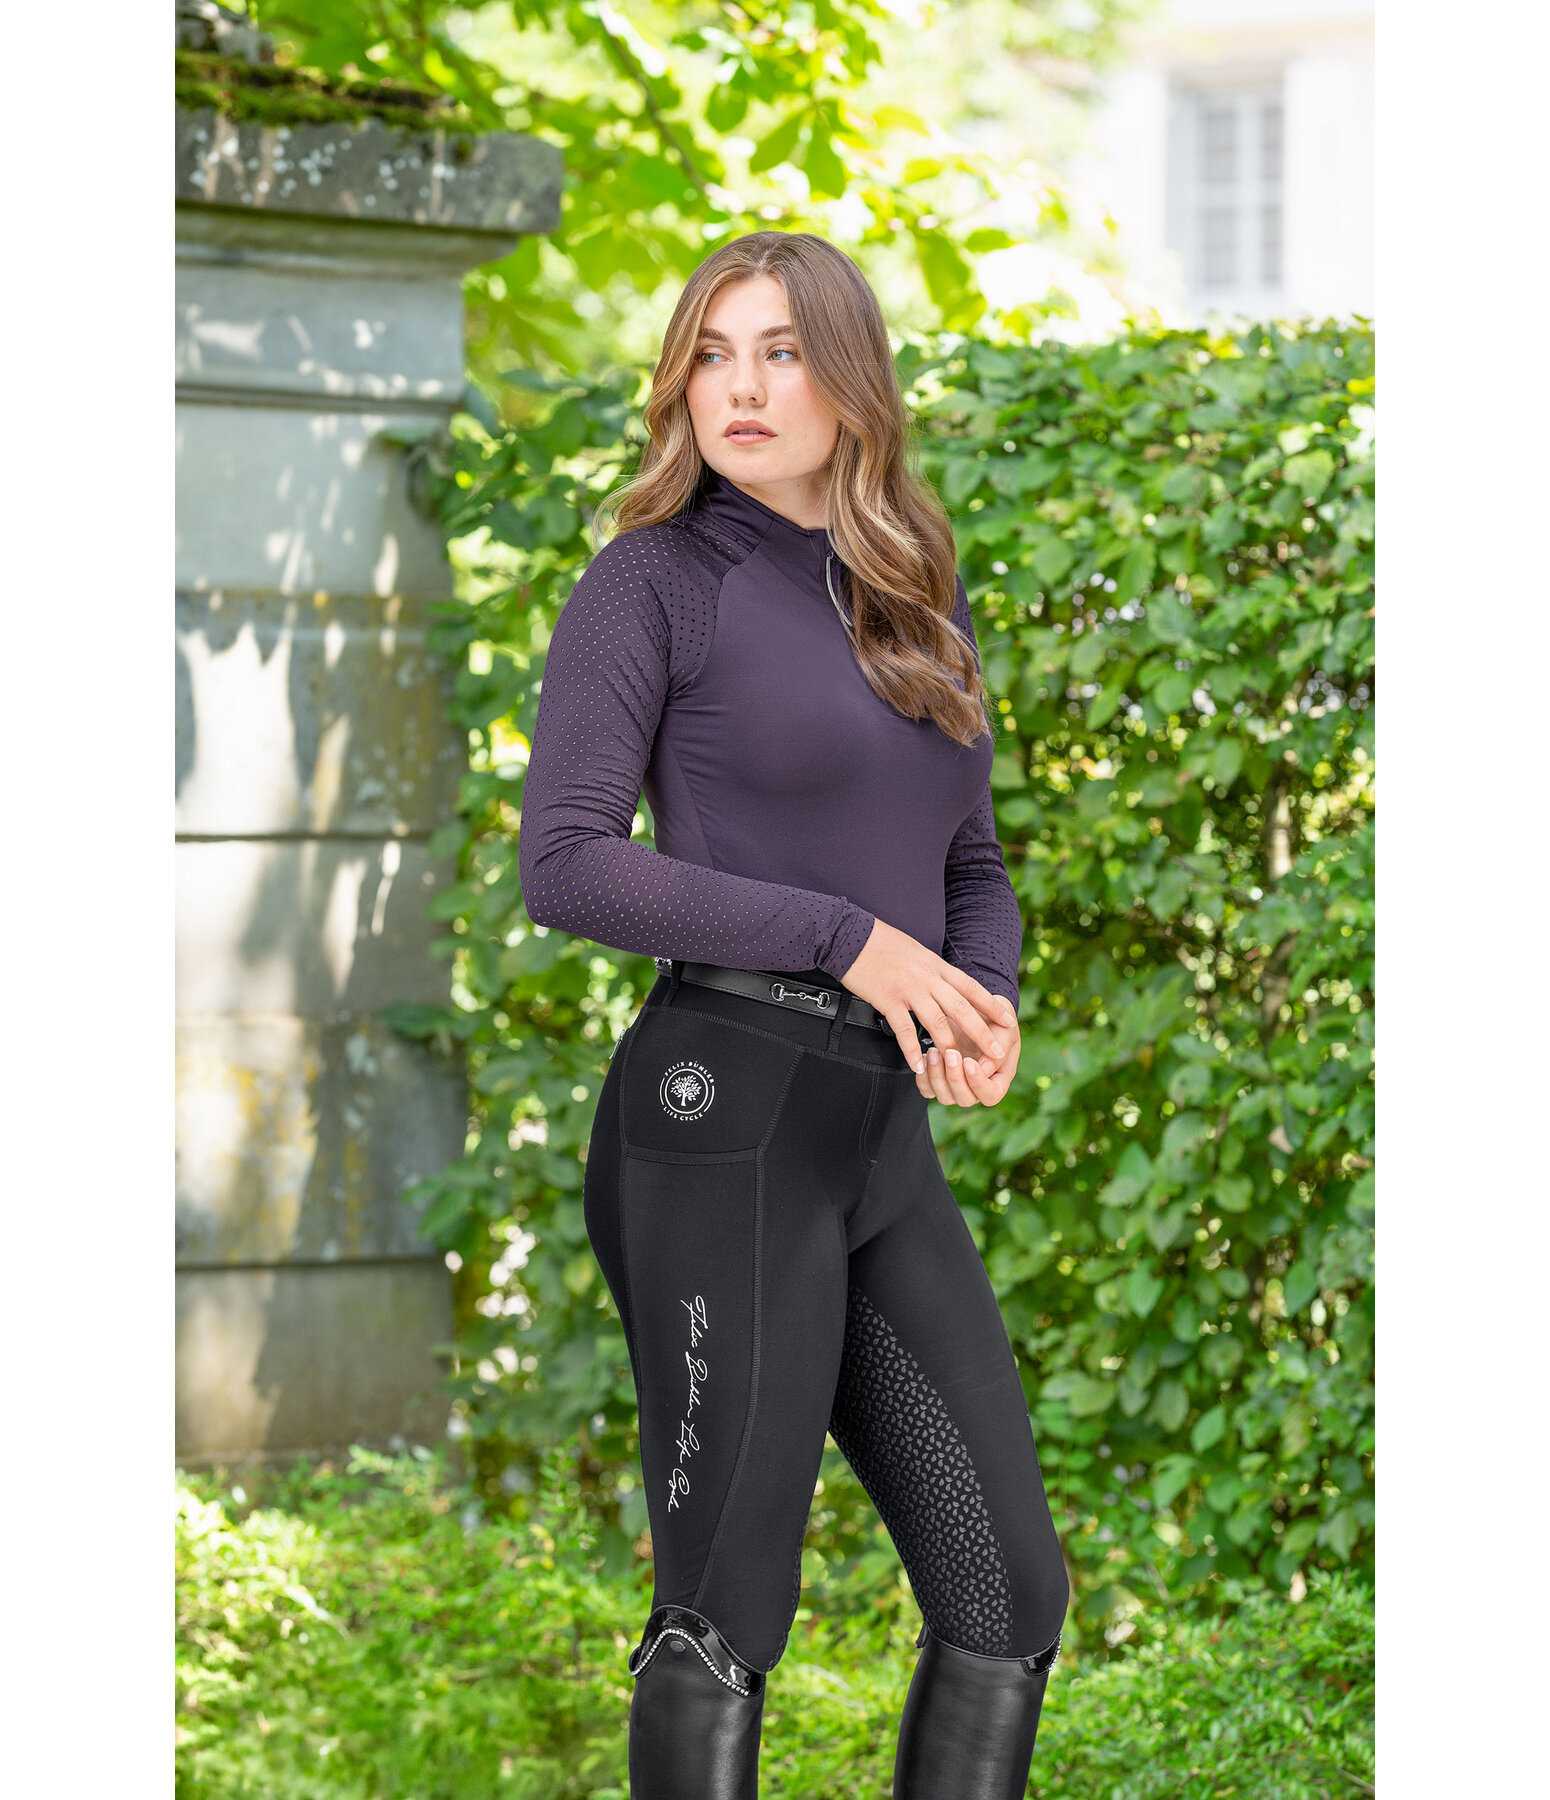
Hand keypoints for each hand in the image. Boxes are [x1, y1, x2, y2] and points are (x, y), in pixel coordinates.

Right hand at [840, 917, 1017, 1087]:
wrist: (850, 936)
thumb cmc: (880, 942)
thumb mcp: (916, 950)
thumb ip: (932, 969)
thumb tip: (945, 982)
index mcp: (936, 965)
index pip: (971, 987)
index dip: (991, 1006)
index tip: (1008, 1021)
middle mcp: (928, 978)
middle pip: (962, 1008)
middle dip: (982, 1033)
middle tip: (997, 1052)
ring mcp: (909, 989)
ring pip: (937, 1022)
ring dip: (950, 1046)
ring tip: (960, 1065)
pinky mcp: (888, 1000)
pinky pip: (904, 1030)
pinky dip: (912, 1050)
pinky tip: (917, 1065)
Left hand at [917, 1009, 1020, 1107]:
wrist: (972, 1007)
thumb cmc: (994, 1016)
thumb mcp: (1003, 1025)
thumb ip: (1000, 1044)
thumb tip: (986, 1067)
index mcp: (999, 1077)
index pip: (991, 1095)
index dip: (979, 1084)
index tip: (969, 1062)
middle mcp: (977, 1086)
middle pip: (965, 1099)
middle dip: (955, 1078)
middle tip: (950, 1052)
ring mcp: (957, 1084)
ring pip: (945, 1097)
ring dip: (937, 1076)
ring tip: (933, 1050)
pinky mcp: (939, 1078)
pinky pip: (928, 1089)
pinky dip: (923, 1077)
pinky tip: (926, 1057)